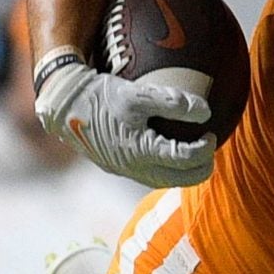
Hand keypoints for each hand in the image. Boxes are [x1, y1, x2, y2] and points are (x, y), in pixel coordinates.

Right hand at [33, 52, 216, 188]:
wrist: (61, 105)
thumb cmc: (99, 95)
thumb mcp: (136, 93)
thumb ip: (172, 101)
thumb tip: (205, 111)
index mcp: (141, 152)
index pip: (184, 160)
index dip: (204, 150)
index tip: (211, 133)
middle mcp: (132, 167)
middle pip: (177, 179)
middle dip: (199, 170)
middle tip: (209, 151)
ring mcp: (122, 169)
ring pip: (161, 179)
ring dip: (181, 171)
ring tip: (192, 154)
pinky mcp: (113, 165)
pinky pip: (146, 171)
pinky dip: (163, 165)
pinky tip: (166, 147)